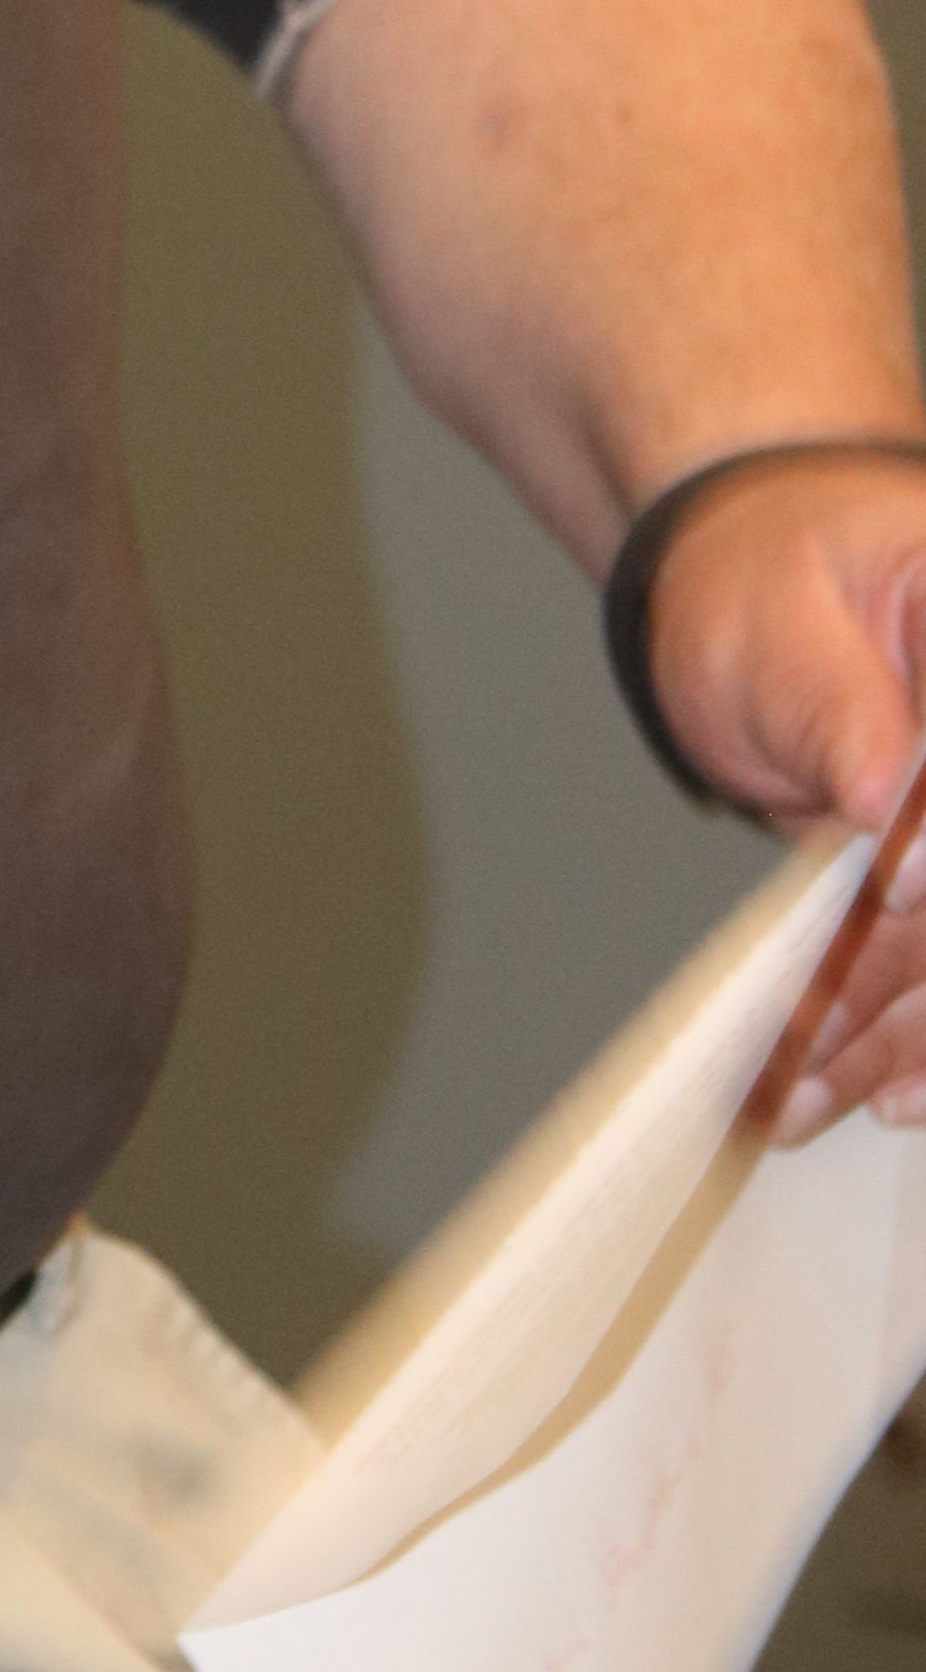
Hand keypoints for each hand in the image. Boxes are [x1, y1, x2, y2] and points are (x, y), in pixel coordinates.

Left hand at [639, 455, 925, 1137]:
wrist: (761, 593)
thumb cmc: (763, 583)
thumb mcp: (778, 620)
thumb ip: (836, 704)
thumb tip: (884, 792)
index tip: (895, 894)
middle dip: (912, 970)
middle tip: (815, 1039)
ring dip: (910, 1033)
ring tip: (813, 1088)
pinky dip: (922, 1041)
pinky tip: (878, 1088)